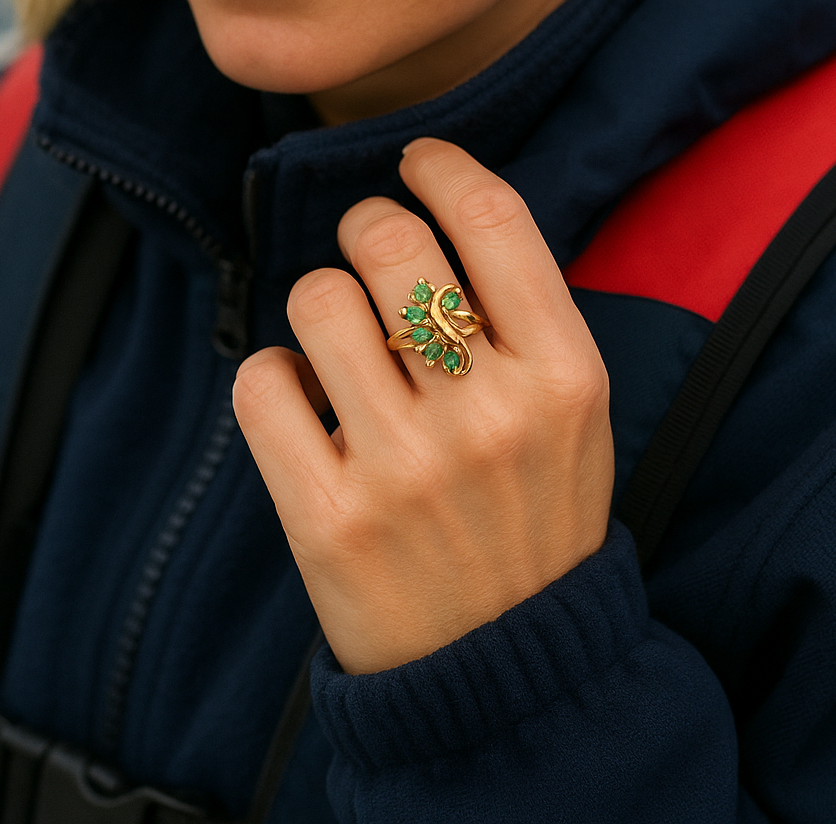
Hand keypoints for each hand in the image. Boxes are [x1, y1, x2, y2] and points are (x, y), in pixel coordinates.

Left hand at [232, 138, 613, 674]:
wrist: (505, 674)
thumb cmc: (533, 519)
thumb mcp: (573, 416)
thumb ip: (525, 318)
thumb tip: (439, 207)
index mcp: (565, 378)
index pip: (494, 219)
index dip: (442, 167)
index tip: (416, 161)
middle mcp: (490, 415)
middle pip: (389, 241)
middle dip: (364, 227)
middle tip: (366, 255)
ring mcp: (407, 469)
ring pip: (317, 300)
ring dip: (319, 306)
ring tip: (339, 351)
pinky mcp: (329, 518)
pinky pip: (262, 381)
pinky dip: (273, 377)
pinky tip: (304, 405)